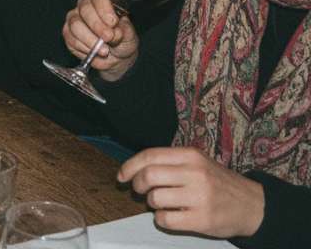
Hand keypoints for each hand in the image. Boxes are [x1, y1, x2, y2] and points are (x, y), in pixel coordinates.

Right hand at [62, 0, 138, 80]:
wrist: (116, 58)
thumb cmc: (123, 41)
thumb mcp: (130, 36)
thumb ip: (125, 31)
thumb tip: (116, 31)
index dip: (104, 7)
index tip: (113, 22)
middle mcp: (85, 4)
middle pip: (85, 8)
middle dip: (97, 26)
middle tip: (108, 38)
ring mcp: (74, 17)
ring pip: (76, 25)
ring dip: (91, 40)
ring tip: (104, 50)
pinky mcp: (67, 32)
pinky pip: (72, 39)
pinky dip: (85, 49)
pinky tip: (95, 52)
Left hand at [118, 146, 264, 238]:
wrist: (253, 205)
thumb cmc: (218, 182)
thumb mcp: (197, 162)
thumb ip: (170, 162)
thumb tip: (135, 168)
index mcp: (190, 155)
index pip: (149, 156)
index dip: (130, 166)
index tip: (121, 176)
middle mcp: (194, 173)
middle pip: (149, 176)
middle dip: (137, 185)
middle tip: (140, 190)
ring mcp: (199, 197)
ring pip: (155, 199)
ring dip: (151, 203)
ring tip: (162, 203)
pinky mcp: (203, 220)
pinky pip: (166, 220)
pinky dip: (161, 219)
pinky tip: (169, 216)